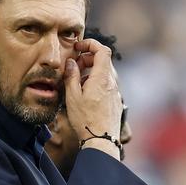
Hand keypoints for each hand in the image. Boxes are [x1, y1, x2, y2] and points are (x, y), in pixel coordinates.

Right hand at [62, 38, 122, 159]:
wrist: (101, 140)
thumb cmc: (86, 120)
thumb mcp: (73, 97)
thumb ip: (71, 76)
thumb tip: (70, 63)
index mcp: (102, 78)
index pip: (102, 50)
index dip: (91, 44)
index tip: (78, 47)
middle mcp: (111, 83)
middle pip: (103, 60)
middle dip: (88, 58)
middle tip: (74, 67)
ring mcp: (115, 92)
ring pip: (103, 73)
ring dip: (90, 72)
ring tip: (77, 83)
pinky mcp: (114, 101)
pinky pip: (106, 84)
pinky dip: (95, 82)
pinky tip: (85, 95)